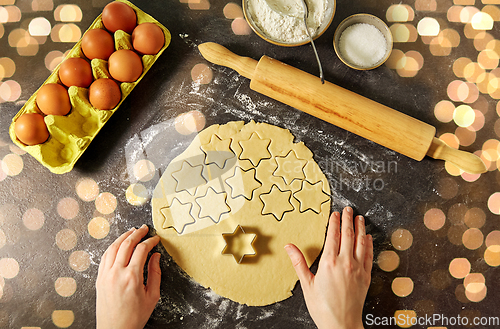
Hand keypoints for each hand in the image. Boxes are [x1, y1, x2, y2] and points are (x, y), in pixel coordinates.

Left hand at [96, 224, 161, 328]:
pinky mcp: (99, 279)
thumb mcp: (152, 296)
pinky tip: (119, 244)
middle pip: (126, 244)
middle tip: (144, 228)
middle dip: (137, 233)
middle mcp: (117, 273)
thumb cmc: (134, 317)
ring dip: (123, 237)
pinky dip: (113, 247)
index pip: (141, 250)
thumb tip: (156, 256)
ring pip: (113, 247)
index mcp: (132, 277)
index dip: (150, 241)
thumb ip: (155, 273)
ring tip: (131, 232)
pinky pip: (105, 257)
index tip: (156, 239)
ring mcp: (106, 275)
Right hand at [285, 207, 372, 328]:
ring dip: (361, 228)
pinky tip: (368, 238)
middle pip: (348, 235)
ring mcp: (358, 269)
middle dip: (348, 220)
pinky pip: (369, 256)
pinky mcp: (366, 277)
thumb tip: (289, 246)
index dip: (334, 223)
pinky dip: (369, 244)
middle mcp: (345, 263)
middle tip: (348, 209)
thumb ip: (299, 263)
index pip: (333, 236)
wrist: (341, 324)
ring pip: (361, 243)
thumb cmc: (322, 307)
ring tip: (360, 218)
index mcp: (329, 263)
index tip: (334, 213)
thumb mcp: (306, 284)